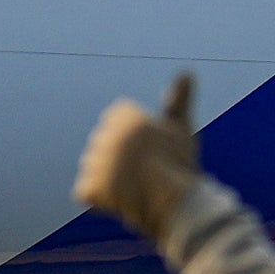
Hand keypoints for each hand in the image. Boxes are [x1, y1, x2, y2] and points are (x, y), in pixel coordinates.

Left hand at [79, 71, 204, 236]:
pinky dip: (99, 200)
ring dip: (111, 183)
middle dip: (123, 164)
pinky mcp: (87, 187)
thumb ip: (178, 99)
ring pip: (97, 172)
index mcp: (122, 114)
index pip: (120, 131)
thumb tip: (187, 72)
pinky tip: (120, 201)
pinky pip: (87, 193)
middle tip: (148, 174)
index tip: (155, 155)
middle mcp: (102, 133)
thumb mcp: (181, 126)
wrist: (174, 199)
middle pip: (107, 152)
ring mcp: (92, 161)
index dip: (139, 147)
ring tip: (136, 189)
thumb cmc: (180, 163)